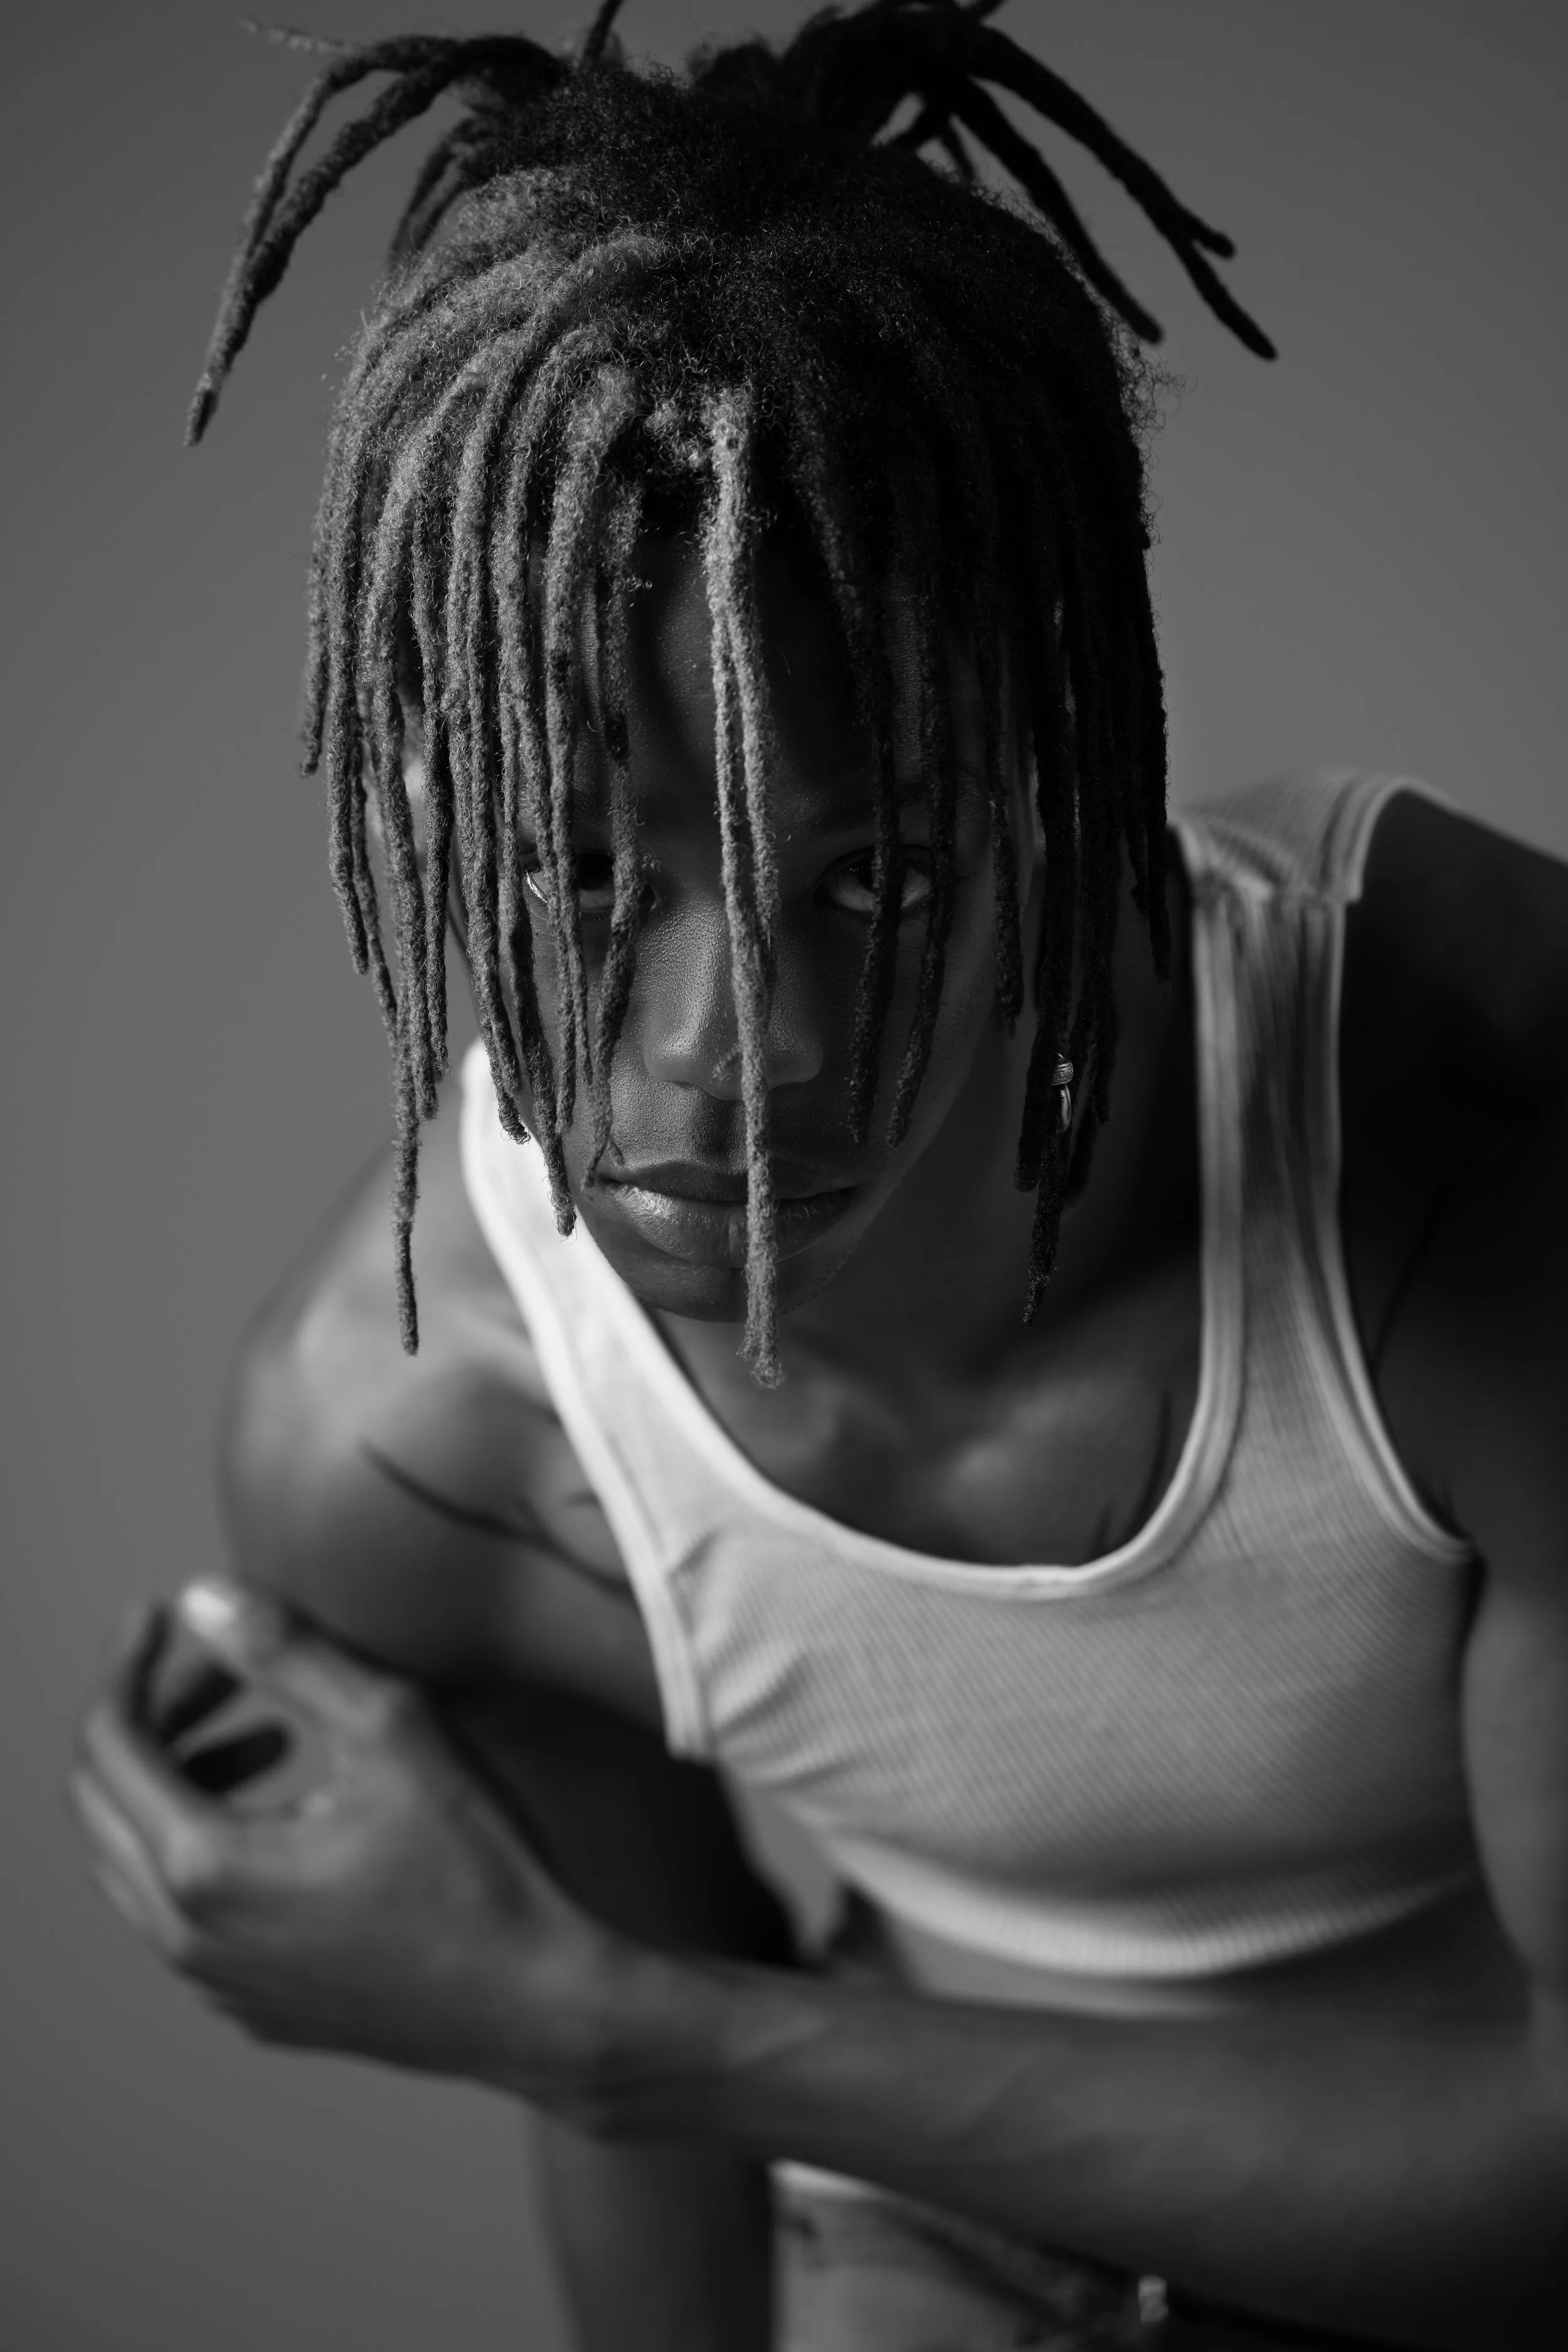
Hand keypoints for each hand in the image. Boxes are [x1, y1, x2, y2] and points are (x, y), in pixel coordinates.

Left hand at [70, 1583, 624, 2114]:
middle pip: (101, 1803)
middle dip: (147, 1715)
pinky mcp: (252, 2003)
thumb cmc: (477, 1866)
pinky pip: (183, 1911)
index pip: (108, 1743)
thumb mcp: (390, 1727)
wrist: (536, 2003)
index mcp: (204, 1867)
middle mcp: (186, 1938)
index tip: (155, 1611)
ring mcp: (216, 1981)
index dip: (126, 1662)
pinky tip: (288, 1807)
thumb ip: (288, 1653)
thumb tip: (202, 1598)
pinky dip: (203, 1841)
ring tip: (266, 1731)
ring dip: (176, 1779)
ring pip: (136, 1860)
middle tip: (216, 1663)